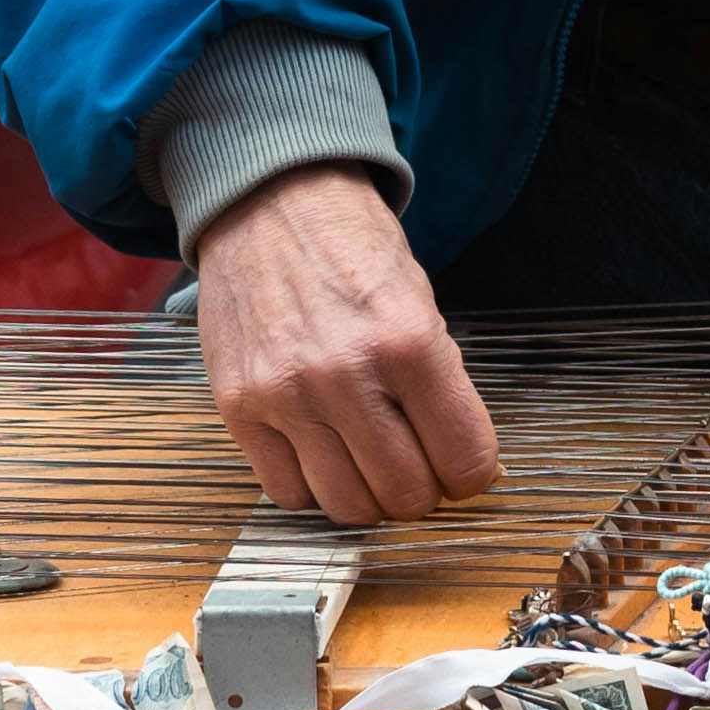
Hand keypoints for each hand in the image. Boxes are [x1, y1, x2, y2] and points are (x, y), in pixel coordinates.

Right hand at [195, 167, 500, 526]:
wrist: (269, 202)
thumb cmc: (351, 248)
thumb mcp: (421, 303)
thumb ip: (442, 384)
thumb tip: (464, 464)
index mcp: (409, 343)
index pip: (464, 459)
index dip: (470, 474)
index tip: (461, 467)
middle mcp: (347, 375)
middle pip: (405, 495)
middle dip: (420, 489)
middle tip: (413, 463)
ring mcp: (287, 396)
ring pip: (347, 506)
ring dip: (366, 495)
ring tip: (366, 460)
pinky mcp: (239, 407)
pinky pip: (286, 491)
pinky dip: (310, 485)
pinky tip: (319, 453)